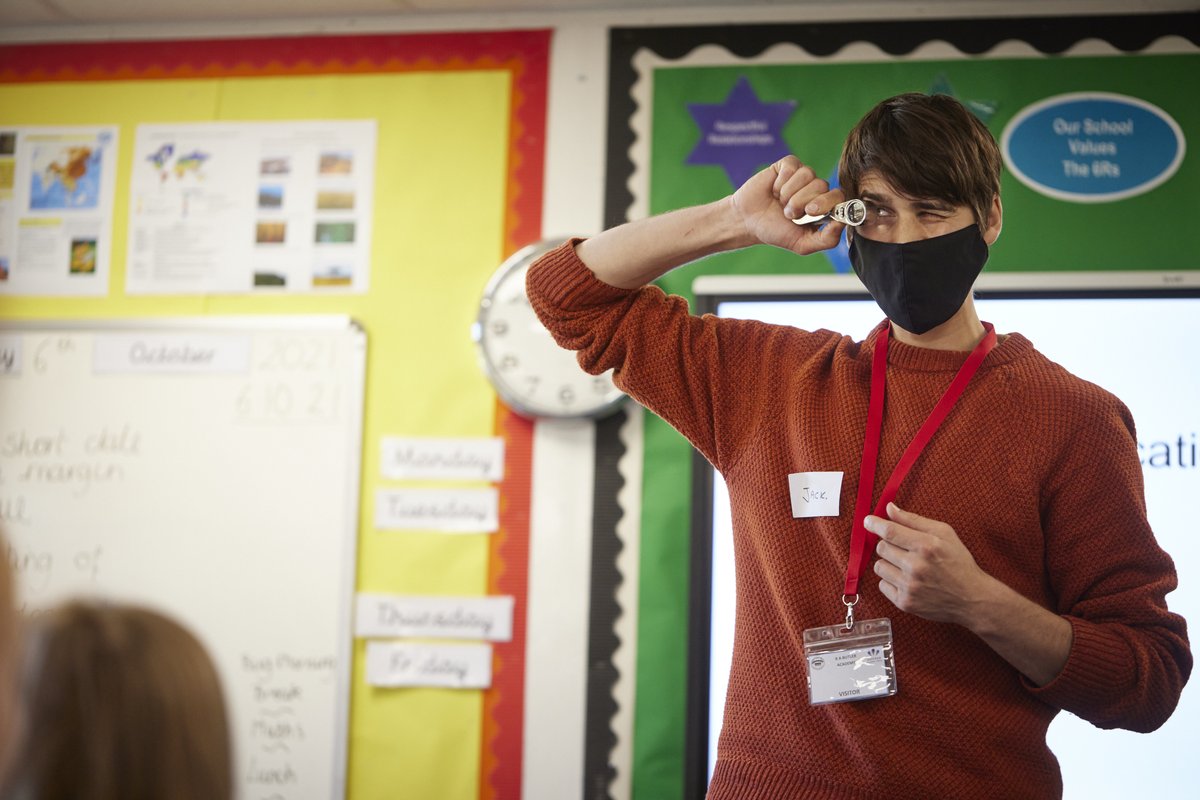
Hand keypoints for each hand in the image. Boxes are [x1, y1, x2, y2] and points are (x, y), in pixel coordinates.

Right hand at [730, 155, 845, 255]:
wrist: (747, 221)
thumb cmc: (775, 231)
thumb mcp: (802, 244)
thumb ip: (827, 240)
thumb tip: (843, 223)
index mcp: (824, 206)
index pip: (839, 197)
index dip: (827, 202)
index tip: (810, 212)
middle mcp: (816, 188)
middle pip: (822, 185)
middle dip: (802, 201)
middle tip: (789, 212)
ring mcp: (802, 175)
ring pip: (807, 174)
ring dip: (789, 193)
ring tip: (780, 202)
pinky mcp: (788, 165)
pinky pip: (792, 167)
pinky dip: (780, 182)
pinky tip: (774, 190)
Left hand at [865, 502, 992, 625]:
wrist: (971, 598)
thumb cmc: (958, 562)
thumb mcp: (944, 534)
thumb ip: (914, 520)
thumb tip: (889, 508)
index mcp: (926, 546)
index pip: (890, 531)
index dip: (874, 524)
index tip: (867, 521)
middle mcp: (916, 566)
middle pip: (881, 548)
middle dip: (888, 545)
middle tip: (904, 549)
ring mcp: (909, 587)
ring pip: (879, 567)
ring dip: (889, 564)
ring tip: (907, 566)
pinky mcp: (905, 603)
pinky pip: (882, 585)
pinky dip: (890, 581)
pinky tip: (907, 581)